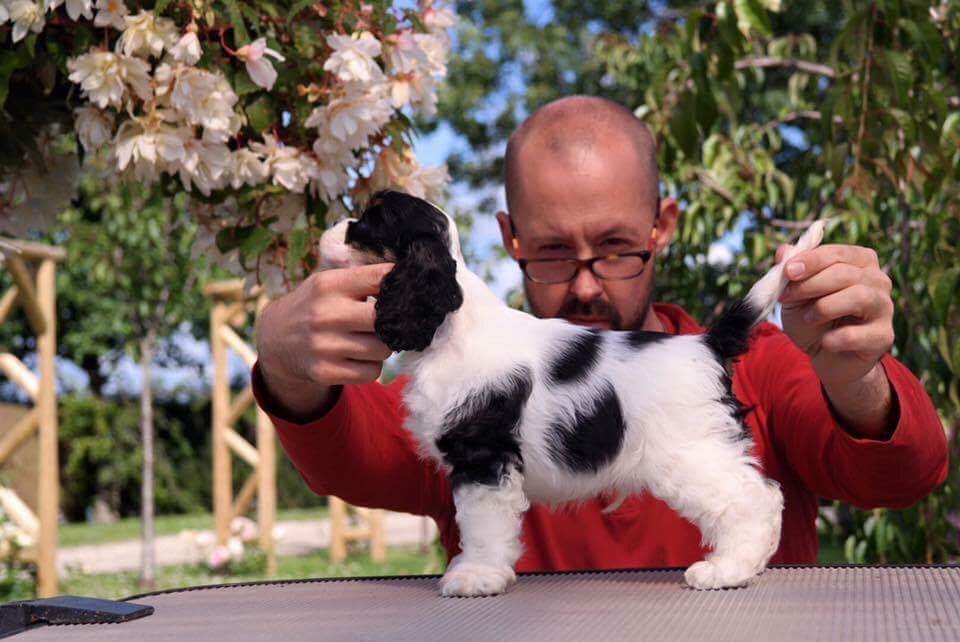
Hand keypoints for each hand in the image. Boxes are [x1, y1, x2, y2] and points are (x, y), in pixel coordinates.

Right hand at [255, 263, 394, 418]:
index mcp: (329, 285)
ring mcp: (324, 346)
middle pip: (385, 320)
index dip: (400, 282)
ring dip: (383, 345)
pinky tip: (359, 357)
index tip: (406, 288)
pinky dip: (372, 366)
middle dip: (392, 321)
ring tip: (369, 338)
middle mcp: (326, 314)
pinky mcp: (326, 372)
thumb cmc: (316, 306)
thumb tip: (409, 278)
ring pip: (383, 349)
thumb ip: (364, 279)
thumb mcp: (330, 283)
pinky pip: (372, 372)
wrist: (277, 339)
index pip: (380, 278)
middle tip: (388, 321)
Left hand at [777, 244, 894, 388]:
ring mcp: (884, 307)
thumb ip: (789, 273)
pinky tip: (825, 342)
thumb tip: (782, 251)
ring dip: (824, 307)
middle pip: (846, 274)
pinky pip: (856, 334)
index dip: (811, 260)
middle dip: (811, 284)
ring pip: (859, 297)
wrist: (824, 356)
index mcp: (859, 262)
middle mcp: (878, 281)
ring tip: (809, 318)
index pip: (838, 253)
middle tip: (787, 297)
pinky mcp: (883, 336)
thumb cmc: (812, 318)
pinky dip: (833, 338)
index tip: (787, 271)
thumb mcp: (795, 294)